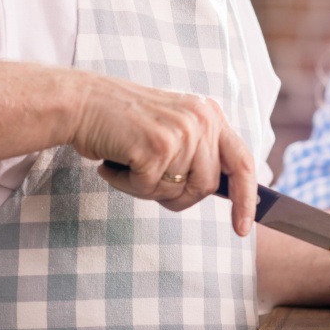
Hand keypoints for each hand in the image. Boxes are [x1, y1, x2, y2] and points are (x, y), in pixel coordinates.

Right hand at [68, 73, 255, 234]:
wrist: (83, 101)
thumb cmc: (124, 122)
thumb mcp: (174, 127)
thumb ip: (199, 152)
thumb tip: (220, 190)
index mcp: (210, 115)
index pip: (242, 161)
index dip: (246, 198)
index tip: (242, 228)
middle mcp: (202, 120)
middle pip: (206, 186)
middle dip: (177, 197)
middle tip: (147, 180)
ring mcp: (182, 132)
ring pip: (176, 192)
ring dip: (147, 188)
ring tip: (129, 163)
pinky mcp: (158, 146)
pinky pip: (148, 189)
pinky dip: (126, 184)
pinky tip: (114, 163)